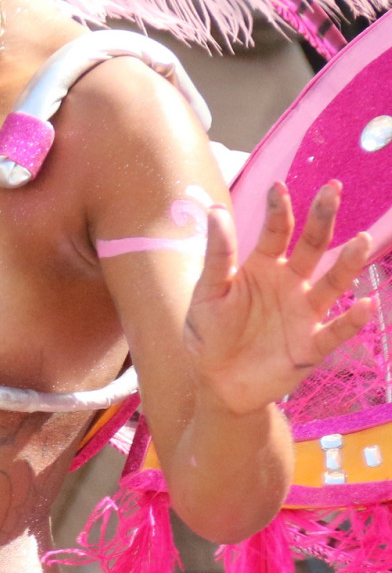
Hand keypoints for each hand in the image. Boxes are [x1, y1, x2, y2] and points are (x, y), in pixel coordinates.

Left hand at [185, 181, 374, 416]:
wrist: (218, 384)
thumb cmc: (210, 335)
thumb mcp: (207, 295)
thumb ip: (217, 257)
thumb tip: (216, 210)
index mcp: (263, 266)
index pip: (277, 231)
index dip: (279, 209)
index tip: (279, 187)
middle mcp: (290, 283)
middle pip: (312, 246)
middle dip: (323, 218)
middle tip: (333, 190)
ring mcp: (304, 313)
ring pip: (332, 283)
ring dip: (348, 263)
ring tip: (361, 241)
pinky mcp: (311, 345)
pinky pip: (335, 330)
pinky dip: (352, 320)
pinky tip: (365, 305)